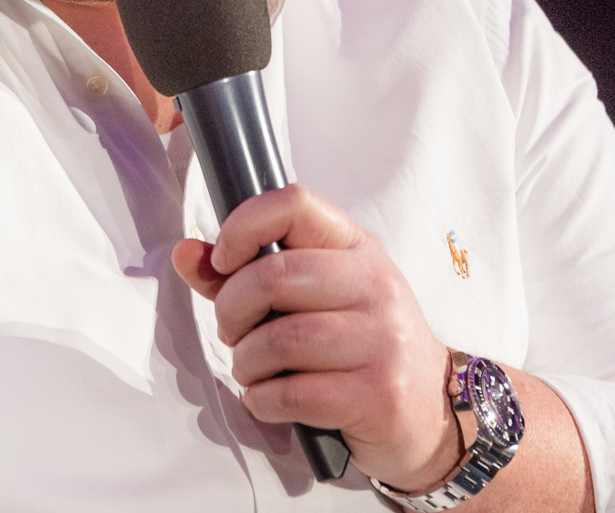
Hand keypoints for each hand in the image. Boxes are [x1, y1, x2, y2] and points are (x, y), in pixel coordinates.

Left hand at [170, 184, 460, 492]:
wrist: (427, 411)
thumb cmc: (361, 346)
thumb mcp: (317, 297)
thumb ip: (245, 275)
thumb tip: (186, 253)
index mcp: (356, 247)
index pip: (294, 204)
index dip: (243, 225)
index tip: (223, 259)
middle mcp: (374, 284)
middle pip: (275, 276)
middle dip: (232, 309)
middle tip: (233, 331)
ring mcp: (382, 339)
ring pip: (281, 339)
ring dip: (246, 362)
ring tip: (252, 369)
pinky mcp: (378, 392)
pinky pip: (293, 393)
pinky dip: (263, 399)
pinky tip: (269, 398)